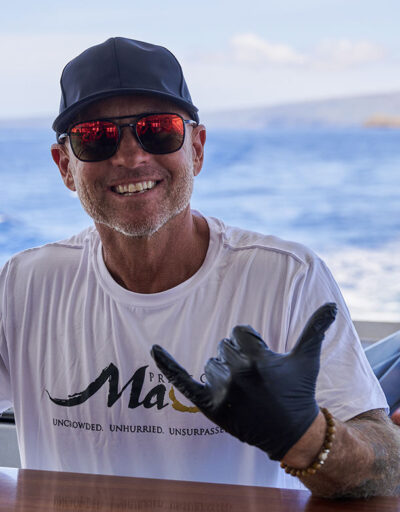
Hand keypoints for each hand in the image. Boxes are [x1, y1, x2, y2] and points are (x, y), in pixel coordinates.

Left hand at [151, 303, 336, 460]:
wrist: (292, 433)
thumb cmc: (299, 392)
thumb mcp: (308, 358)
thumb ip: (315, 329)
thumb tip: (332, 305)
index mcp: (258, 358)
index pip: (238, 331)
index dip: (250, 343)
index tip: (262, 360)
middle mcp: (239, 374)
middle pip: (223, 347)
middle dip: (238, 357)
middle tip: (255, 378)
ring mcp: (223, 392)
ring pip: (210, 364)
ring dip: (224, 372)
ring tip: (244, 390)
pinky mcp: (210, 407)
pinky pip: (183, 381)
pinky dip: (167, 365)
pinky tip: (152, 349)